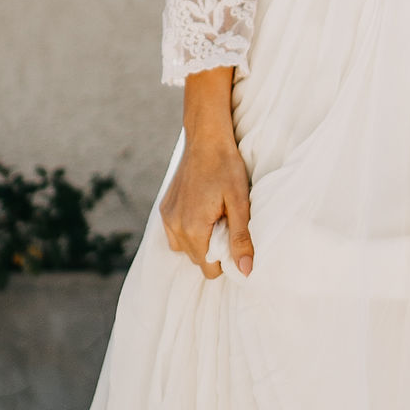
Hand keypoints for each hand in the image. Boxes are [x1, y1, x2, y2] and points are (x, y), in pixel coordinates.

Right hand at [161, 70, 252, 279]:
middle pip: (196, 259)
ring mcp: (167, 217)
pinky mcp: (164, 208)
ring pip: (184, 248)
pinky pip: (175, 234)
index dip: (225, 259)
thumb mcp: (240, 203)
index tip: (235, 238)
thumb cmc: (226, 167)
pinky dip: (188, 230)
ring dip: (200, 241)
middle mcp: (174, 227)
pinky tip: (202, 212)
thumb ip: (241, 239)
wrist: (205, 139)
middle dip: (213, 249)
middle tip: (227, 223)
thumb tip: (245, 271)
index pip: (209, 268)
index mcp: (192, 229)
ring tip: (215, 218)